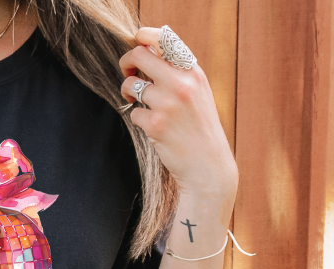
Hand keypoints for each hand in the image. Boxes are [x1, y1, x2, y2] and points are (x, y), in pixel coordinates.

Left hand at [119, 27, 237, 197]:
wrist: (208, 164)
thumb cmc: (198, 127)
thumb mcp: (196, 92)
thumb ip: (176, 72)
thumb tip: (145, 51)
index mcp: (192, 71)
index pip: (162, 38)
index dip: (141, 38)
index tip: (134, 46)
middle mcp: (181, 83)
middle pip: (138, 55)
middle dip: (125, 62)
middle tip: (127, 74)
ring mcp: (168, 103)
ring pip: (131, 86)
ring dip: (128, 94)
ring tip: (138, 103)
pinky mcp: (156, 124)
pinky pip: (133, 112)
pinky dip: (139, 119)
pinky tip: (153, 127)